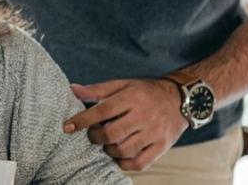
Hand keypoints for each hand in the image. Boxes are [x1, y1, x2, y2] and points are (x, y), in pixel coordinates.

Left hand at [63, 79, 187, 170]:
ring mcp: (154, 133)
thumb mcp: (123, 84)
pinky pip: (139, 163)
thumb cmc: (145, 92)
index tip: (67, 127)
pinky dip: (124, 163)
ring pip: (123, 150)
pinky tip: (119, 155)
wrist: (180, 99)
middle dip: (95, 137)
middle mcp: (143, 115)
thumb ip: (97, 90)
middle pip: (111, 133)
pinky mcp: (162, 146)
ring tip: (108, 143)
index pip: (102, 111)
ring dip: (109, 150)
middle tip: (94, 135)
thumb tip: (72, 90)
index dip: (82, 120)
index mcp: (131, 98)